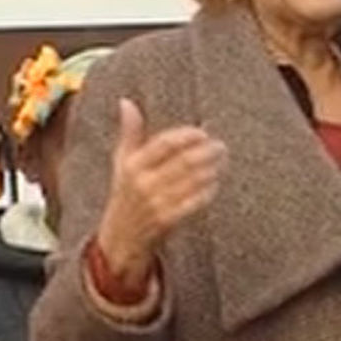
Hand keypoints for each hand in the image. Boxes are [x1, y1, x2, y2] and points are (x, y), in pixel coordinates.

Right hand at [97, 98, 226, 287]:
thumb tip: (126, 102)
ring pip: (193, 181)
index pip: (164, 144)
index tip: (203, 133)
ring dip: (211, 169)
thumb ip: (129, 132)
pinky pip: (194, 202)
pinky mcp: (168, 221)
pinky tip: (215, 182)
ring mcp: (156, 203)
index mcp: (132, 165)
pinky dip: (207, 190)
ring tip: (221, 160)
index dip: (187, 136)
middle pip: (183, 162)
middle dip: (207, 152)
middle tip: (221, 146)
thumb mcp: (121, 162)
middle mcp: (143, 184)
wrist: (119, 238)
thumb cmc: (125, 194)